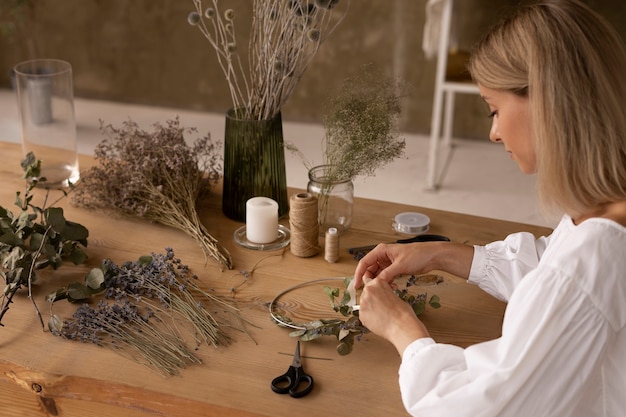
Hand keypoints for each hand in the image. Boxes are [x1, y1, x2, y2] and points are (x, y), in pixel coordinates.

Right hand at [353, 241, 473, 288]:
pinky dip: (386, 283)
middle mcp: (383, 256)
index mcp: (381, 250)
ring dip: (380, 283)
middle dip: (370, 280)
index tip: (357, 285)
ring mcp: (388, 262)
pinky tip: (392, 287)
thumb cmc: (418, 254)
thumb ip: (387, 274)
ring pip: (378, 275)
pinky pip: (385, 277)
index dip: (359, 274)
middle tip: (371, 290)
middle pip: (370, 269)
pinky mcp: (394, 268)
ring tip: (385, 289)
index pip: (365, 262)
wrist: (432, 256)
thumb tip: (376, 283)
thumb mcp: (400, 265)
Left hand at [359, 276, 429, 354]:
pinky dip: (369, 316)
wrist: (402, 326)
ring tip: (381, 314)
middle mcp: (368, 291)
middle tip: (381, 305)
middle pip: (366, 292)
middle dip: (372, 297)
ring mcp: (363, 303)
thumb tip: (382, 297)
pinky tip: (378, 320)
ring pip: (364, 303)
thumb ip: (385, 293)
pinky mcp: (361, 315)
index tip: (378, 292)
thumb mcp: (395, 295)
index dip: (376, 288)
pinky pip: (363, 314)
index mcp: (378, 283)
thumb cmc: (403, 312)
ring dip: (370, 306)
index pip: (372, 280)